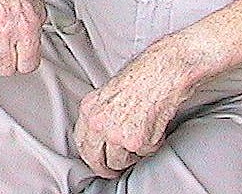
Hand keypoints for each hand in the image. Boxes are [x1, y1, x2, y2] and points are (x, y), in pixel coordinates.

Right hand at [0, 0, 45, 75]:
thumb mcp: (38, 6)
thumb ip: (34, 31)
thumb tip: (29, 48)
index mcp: (27, 27)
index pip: (27, 66)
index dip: (25, 63)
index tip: (23, 58)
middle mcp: (5, 29)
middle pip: (5, 68)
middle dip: (8, 63)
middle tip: (8, 53)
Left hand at [73, 47, 190, 177]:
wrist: (160, 72)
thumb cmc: (140, 77)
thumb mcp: (107, 93)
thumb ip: (100, 115)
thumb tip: (100, 138)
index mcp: (89, 109)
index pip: (81, 142)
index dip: (90, 155)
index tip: (97, 160)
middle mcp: (98, 123)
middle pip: (95, 159)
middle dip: (105, 168)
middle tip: (113, 170)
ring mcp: (116, 134)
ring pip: (120, 162)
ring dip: (131, 155)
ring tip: (142, 135)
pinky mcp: (136, 142)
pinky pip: (143, 155)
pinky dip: (151, 145)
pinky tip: (154, 127)